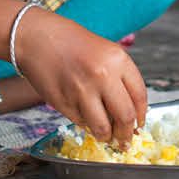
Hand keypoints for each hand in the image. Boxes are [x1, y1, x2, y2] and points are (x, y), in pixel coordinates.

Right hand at [7, 8, 147, 145]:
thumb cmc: (73, 43)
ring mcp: (81, 91)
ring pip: (102, 127)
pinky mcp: (62, 102)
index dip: (141, 115)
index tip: (140, 124)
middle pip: (125, 116)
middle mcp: (102, 76)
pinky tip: (87, 121)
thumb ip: (121, 77)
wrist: (37, 38)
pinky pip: (81, 122)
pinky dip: (86, 126)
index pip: (140, 97)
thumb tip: (131, 111)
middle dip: (127, 133)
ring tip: (107, 137)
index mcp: (118, 60)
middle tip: (126, 140)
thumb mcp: (107, 51)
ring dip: (106, 136)